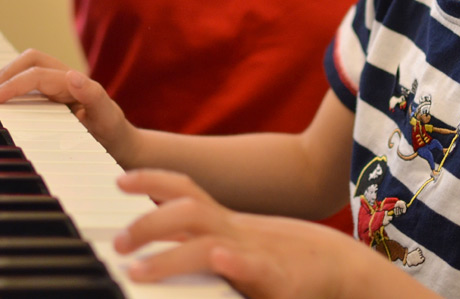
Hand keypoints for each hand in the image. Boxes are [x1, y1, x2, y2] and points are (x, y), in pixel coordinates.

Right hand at [0, 49, 137, 164]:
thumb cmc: (114, 133)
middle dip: (6, 71)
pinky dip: (13, 84)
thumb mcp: (107, 117)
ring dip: (6, 75)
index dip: (13, 83)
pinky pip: (31, 82)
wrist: (122, 145)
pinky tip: (0, 96)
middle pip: (30, 60)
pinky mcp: (56, 95)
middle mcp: (66, 79)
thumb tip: (72, 75)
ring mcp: (60, 85)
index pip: (37, 74)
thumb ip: (93, 95)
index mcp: (74, 82)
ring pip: (28, 68)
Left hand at [114, 170, 392, 298]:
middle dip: (148, 223)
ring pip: (208, 245)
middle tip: (117, 243)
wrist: (342, 271)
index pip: (185, 190)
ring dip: (171, 256)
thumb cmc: (285, 263)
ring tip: (139, 268)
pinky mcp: (280, 281)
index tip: (119, 178)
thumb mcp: (236, 246)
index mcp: (225, 223)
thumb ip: (199, 243)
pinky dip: (236, 264)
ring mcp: (256, 255)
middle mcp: (236, 233)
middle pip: (188, 212)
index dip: (152, 179)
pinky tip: (221, 260)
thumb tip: (152, 246)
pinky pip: (255, 269)